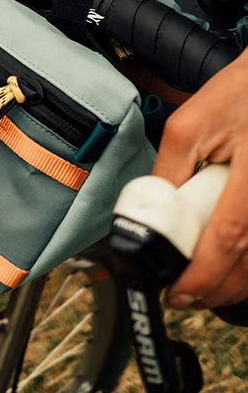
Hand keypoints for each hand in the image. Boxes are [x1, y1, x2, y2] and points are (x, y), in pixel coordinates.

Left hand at [153, 50, 247, 309]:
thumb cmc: (238, 95)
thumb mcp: (188, 127)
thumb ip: (170, 172)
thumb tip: (153, 214)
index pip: (229, 237)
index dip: (203, 274)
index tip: (177, 294)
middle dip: (216, 288)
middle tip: (185, 297)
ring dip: (235, 282)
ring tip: (202, 287)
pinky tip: (231, 266)